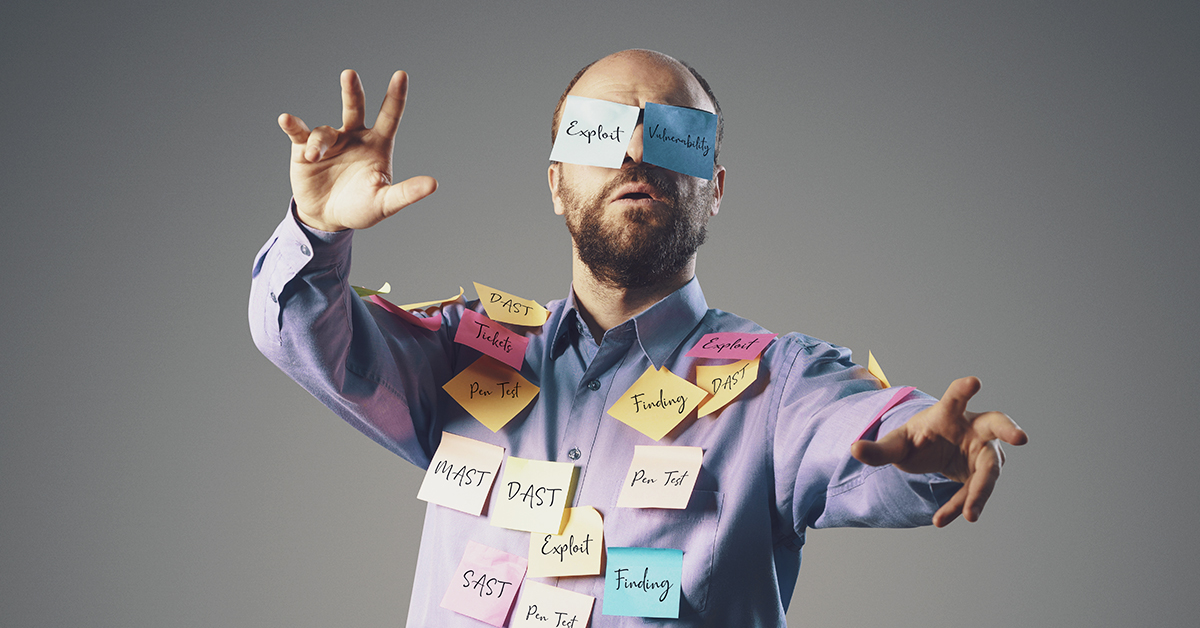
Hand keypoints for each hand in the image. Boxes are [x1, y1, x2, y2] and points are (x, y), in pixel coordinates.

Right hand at [278, 69, 436, 231]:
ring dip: (319, 143)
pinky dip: (293, 125)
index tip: (401, 75)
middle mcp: (354, 136)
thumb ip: (407, 193)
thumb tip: (433, 184)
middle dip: (352, 91)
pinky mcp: (305, 149)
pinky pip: (299, 133)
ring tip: (314, 157)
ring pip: (325, 132)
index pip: (389, 116)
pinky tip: (286, 119)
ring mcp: (330, 141)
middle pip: (355, 107)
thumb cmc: (361, 208)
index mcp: (377, 144)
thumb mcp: (385, 203)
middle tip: (349, 74)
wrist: (328, 218)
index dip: (395, 96)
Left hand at [850, 377, 1027, 526]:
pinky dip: (960, 505)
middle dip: (1009, 429)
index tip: (974, 382)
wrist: (933, 457)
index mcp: (948, 414)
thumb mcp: (896, 444)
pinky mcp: (983, 475)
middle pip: (996, 424)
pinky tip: (942, 519)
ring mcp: (983, 452)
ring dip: (981, 492)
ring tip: (970, 515)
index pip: (956, 399)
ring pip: (989, 470)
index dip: (963, 390)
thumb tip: (853, 449)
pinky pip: (975, 491)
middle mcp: (972, 430)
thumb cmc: (918, 441)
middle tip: (1021, 437)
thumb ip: (877, 449)